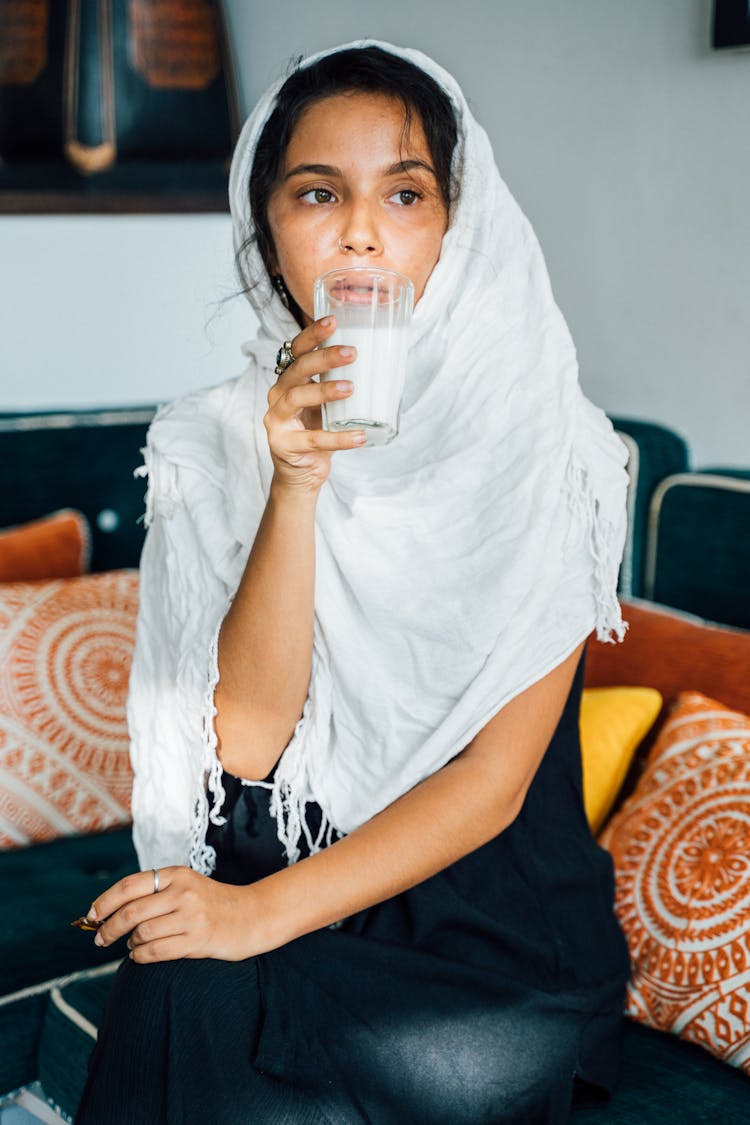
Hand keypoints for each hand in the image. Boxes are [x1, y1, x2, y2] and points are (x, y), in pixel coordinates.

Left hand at [86, 866, 261, 962]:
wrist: (253, 915)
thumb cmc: (213, 904)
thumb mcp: (186, 886)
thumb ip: (155, 893)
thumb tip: (110, 911)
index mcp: (176, 874)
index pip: (129, 885)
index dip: (105, 901)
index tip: (91, 915)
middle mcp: (182, 892)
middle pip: (130, 912)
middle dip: (108, 928)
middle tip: (99, 939)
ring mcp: (191, 916)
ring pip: (141, 933)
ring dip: (130, 943)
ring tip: (133, 945)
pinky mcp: (198, 939)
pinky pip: (155, 951)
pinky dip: (141, 956)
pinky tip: (141, 955)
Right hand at [266, 316, 363, 492]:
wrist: (302, 472)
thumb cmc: (317, 431)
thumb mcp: (328, 404)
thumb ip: (341, 383)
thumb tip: (384, 363)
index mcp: (289, 380)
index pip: (297, 350)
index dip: (312, 334)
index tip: (334, 321)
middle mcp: (278, 395)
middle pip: (297, 370)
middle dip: (324, 358)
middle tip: (352, 353)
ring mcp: (277, 420)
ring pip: (297, 398)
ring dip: (324, 391)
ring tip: (351, 387)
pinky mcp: (283, 445)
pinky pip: (313, 440)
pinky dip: (338, 438)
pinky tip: (359, 437)